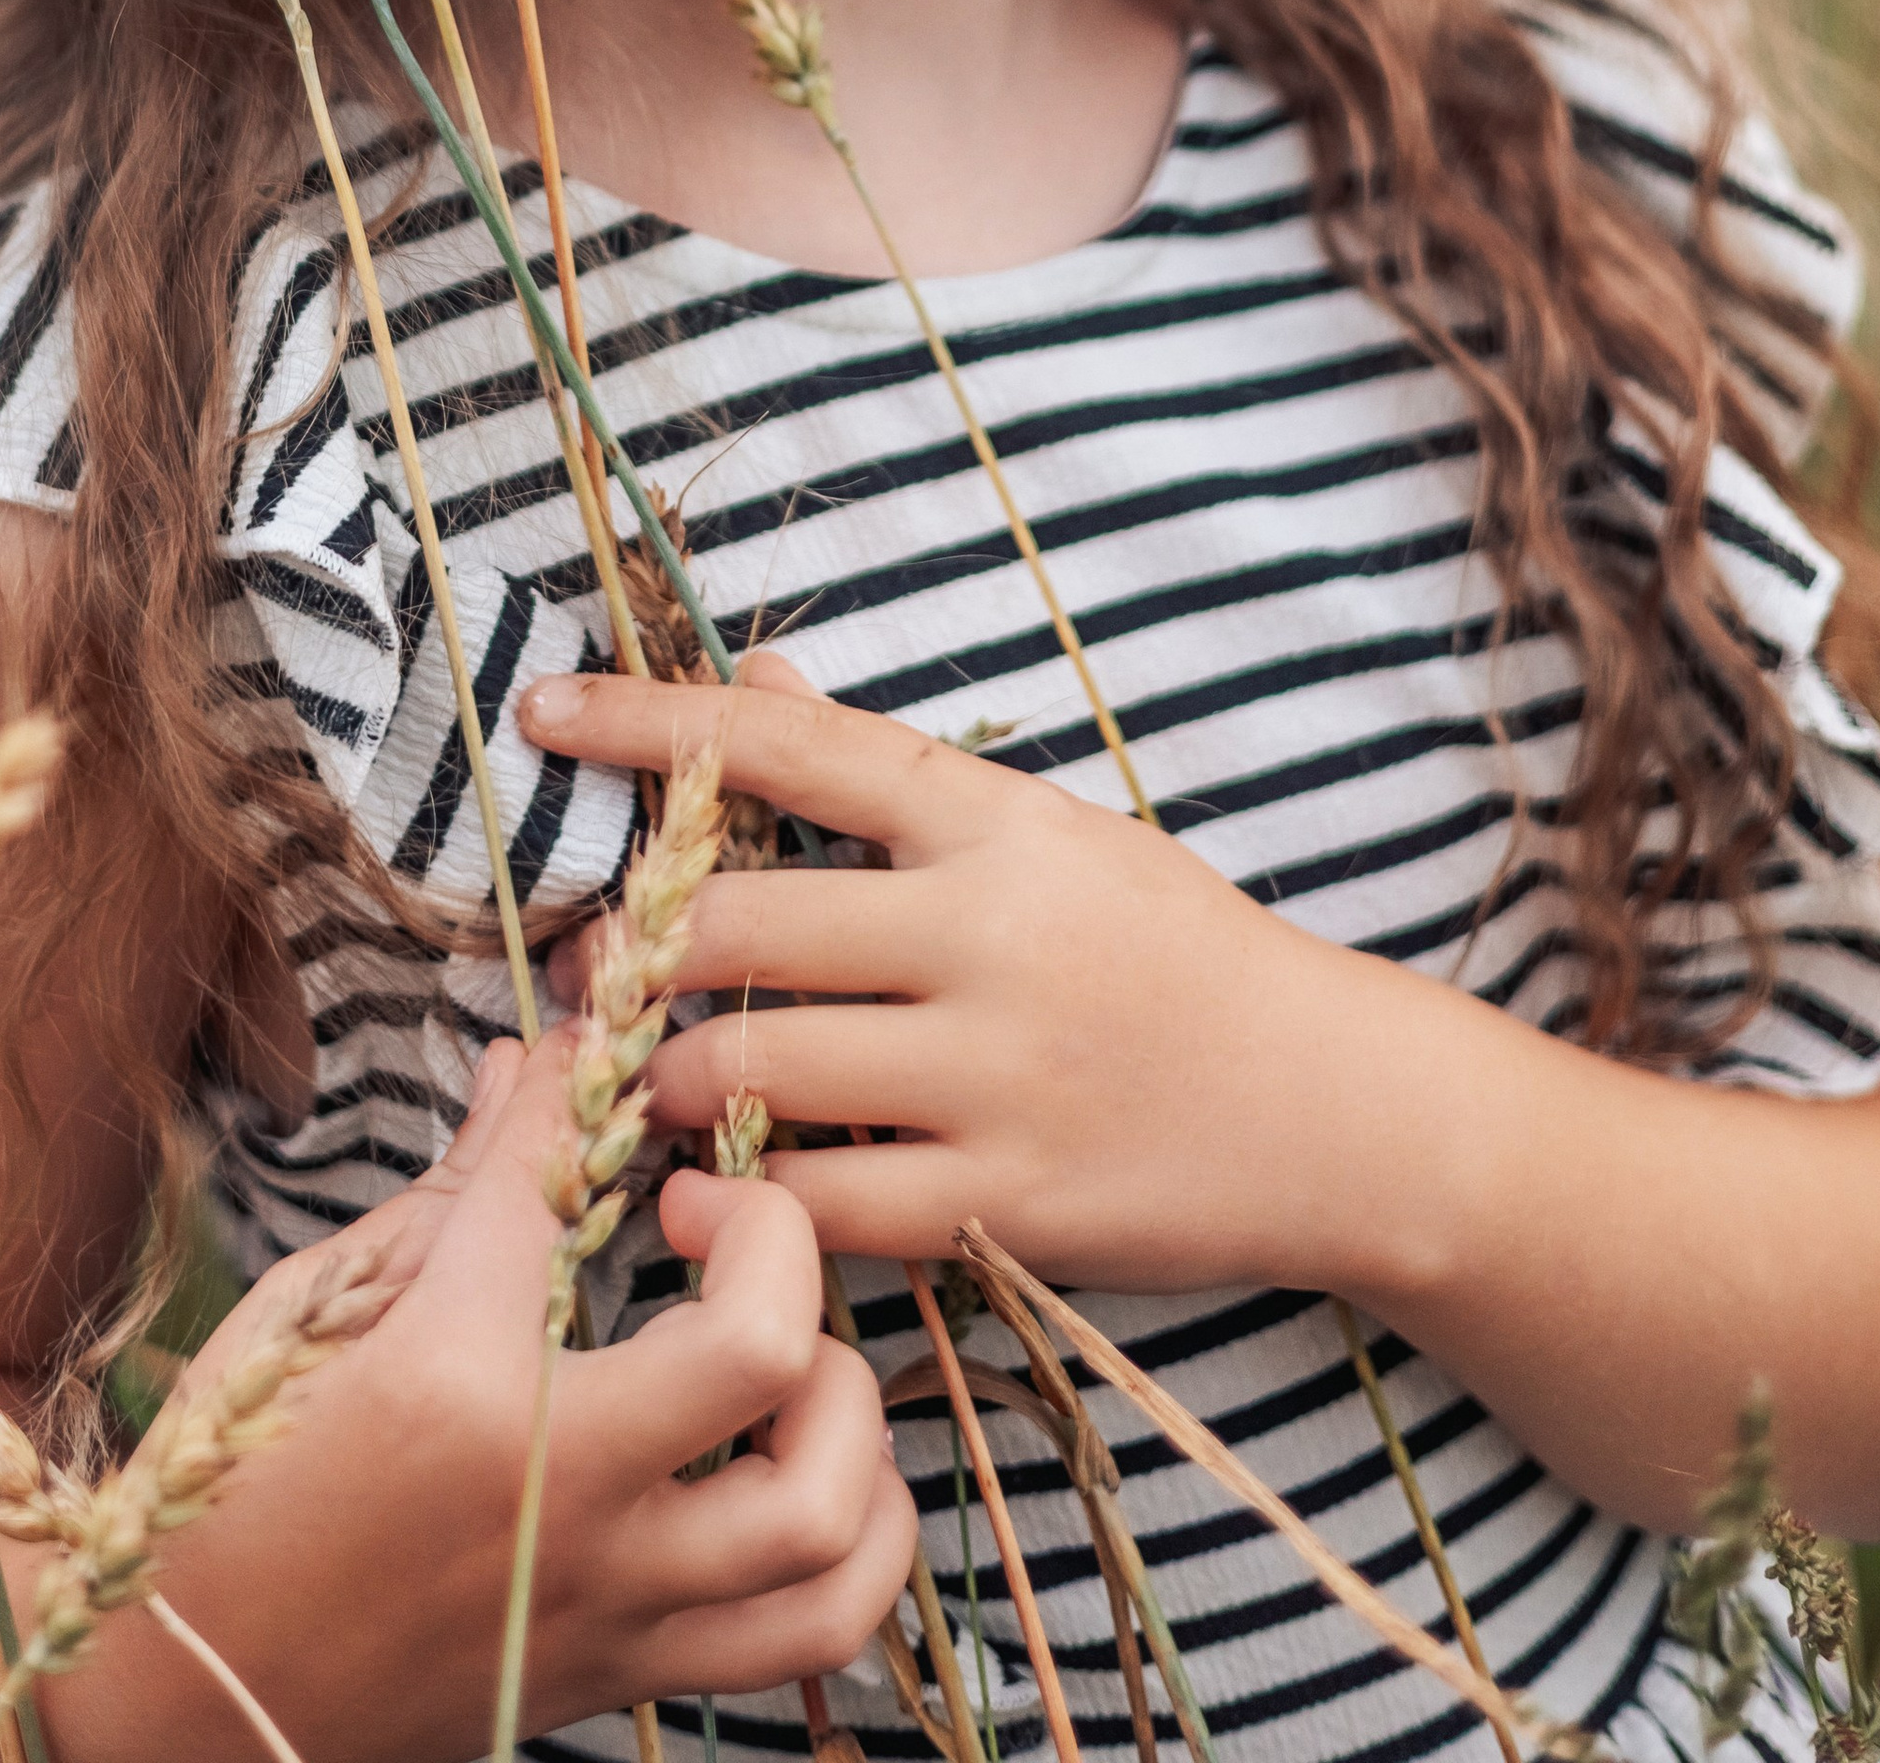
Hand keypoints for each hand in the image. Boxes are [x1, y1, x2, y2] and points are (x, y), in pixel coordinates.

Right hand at [131, 1021, 916, 1762]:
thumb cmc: (227, 1492)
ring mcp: (604, 1602)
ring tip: (784, 1355)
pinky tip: (813, 1468)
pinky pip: (810, 1633)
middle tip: (707, 1214)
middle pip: (766, 1351)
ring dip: (840, 1401)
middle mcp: (552, 1499)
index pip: (558, 1179)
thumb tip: (538, 1066)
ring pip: (823, 1514)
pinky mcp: (626, 1673)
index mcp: (449, 1382)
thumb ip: (455, 1189)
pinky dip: (860, 1544)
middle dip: (777, 1240)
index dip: (590, 1071)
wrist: (185, 1706)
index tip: (608, 1030)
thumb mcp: (310, 1312)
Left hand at [520, 653, 1466, 1302]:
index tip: (541, 710)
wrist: (1338, 1108)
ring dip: (666, 1080)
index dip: (652, 723)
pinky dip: (741, 1205)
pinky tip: (710, 1198)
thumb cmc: (1175, 954)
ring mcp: (997, 1072)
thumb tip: (756, 674)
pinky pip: (822, 1204)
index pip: (790, 745)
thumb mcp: (1055, 832)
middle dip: (634, 953)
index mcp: (993, 822)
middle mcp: (986, 933)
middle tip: (598, 976)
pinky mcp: (1009, 1200)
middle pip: (738, 923)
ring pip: (753, 1068)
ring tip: (652, 1085)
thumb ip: (895, 774)